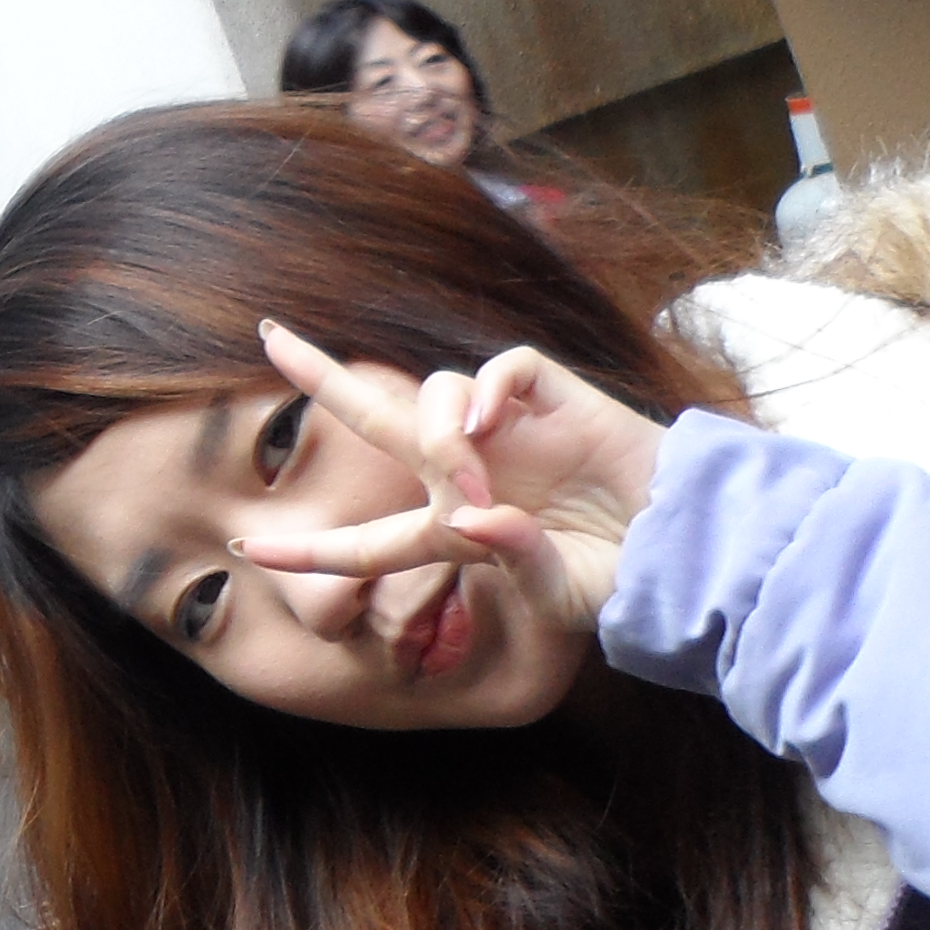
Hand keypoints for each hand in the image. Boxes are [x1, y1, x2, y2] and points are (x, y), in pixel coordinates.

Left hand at [231, 329, 658, 640]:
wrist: (686, 543)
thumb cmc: (621, 579)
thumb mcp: (561, 593)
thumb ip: (514, 560)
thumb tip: (471, 515)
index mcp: (454, 532)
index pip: (366, 542)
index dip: (309, 552)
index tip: (243, 551)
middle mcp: (466, 471)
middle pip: (376, 418)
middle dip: (321, 378)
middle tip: (269, 336)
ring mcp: (506, 430)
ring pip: (433, 396)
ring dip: (437, 435)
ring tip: (474, 476)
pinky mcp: (551, 397)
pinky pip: (499, 369)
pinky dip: (485, 387)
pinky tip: (489, 423)